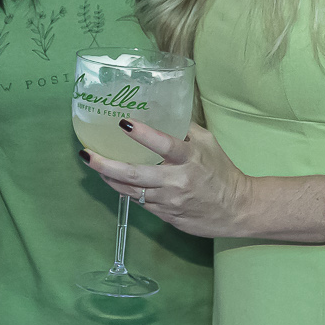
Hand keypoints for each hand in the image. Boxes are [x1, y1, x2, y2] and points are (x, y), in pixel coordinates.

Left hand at [81, 120, 253, 239]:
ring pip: (131, 191)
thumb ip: (184, 128)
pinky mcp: (166, 216)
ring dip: (109, 178)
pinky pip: (140, 203)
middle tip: (86, 154)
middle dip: (105, 164)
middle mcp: (177, 181)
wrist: (237, 209)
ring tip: (94, 164)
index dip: (142, 134)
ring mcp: (169, 201)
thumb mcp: (208, 143)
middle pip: (134, 174)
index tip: (122, 122)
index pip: (164, 144)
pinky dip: (125, 191)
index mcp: (190, 159)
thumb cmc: (222, 172)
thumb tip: (160, 109)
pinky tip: (115, 181)